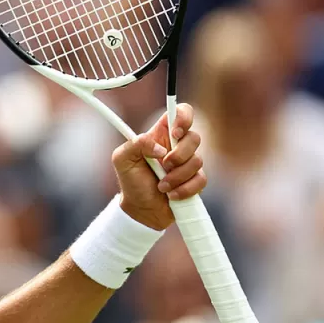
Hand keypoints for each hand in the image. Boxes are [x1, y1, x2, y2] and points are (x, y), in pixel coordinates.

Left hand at [112, 103, 206, 229]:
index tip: (175, 133)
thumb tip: (160, 148)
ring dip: (177, 176)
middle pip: (194, 138)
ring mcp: (188, 163)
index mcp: (161, 134)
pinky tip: (171, 195)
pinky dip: (184, 189)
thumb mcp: (122, 159)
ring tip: (162, 186)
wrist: (141, 210)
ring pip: (198, 161)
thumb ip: (136, 144)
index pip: (182, 112)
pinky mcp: (196, 180)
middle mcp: (178, 146)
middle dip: (179, 155)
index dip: (184, 117)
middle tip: (164, 166)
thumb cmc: (131, 181)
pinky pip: (201, 180)